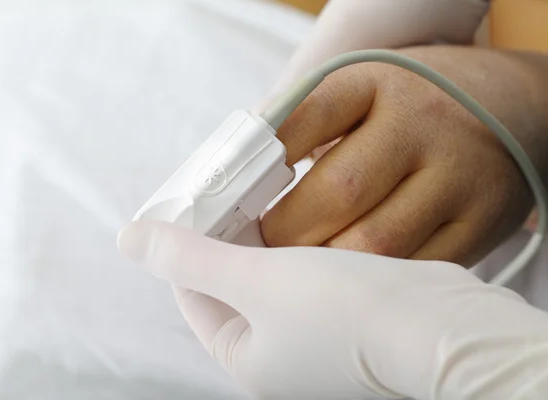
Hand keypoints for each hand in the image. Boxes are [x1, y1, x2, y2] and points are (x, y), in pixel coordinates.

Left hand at [118, 220, 547, 398]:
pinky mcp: (348, 313)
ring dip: (265, 235)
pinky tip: (302, 208)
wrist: (447, 330)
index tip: (189, 202)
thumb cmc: (348, 316)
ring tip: (260, 192)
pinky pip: (307, 271)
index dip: (186, 246)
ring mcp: (315, 334)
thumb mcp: (257, 279)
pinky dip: (299, 240)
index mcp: (246, 356)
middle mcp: (280, 351)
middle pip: (233, 283)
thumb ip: (191, 257)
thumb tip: (130, 240)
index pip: (194, 294)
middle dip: (226, 236)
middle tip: (225, 190)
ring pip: (273, 274)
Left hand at [262, 46, 547, 265]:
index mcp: (377, 84)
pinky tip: (350, 282)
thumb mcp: (359, 95)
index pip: (307, 117)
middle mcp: (423, 126)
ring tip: (301, 271)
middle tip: (264, 246)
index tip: (240, 199)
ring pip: (375, 244)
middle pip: (340, 190)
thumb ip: (302, 129)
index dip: (264, 164)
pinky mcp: (479, 225)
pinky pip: (409, 269)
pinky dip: (370, 284)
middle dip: (288, 231)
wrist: (510, 111)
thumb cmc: (411, 109)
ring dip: (325, 268)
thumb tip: (236, 179)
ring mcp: (457, 178)